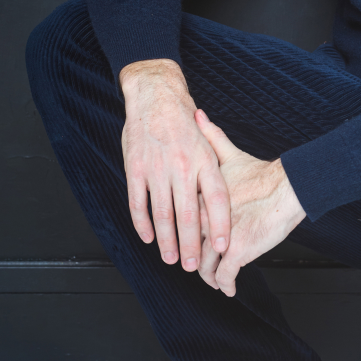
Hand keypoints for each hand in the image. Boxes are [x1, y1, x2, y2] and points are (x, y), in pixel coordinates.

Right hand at [119, 59, 229, 271]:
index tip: (225, 247)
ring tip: (171, 259)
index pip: (218, 199)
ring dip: (167, 240)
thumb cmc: (183, 120)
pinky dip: (142, 224)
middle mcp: (183, 166)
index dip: (221, 225)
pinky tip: (148, 238)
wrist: (155, 94)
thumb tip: (221, 204)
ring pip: (163, 214)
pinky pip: (138, 203)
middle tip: (192, 266)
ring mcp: (157, 168)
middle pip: (190, 214)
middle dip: (192, 244)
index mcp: (205, 159)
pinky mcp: (135, 168)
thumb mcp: (206, 141)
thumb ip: (212, 169)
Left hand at [194, 109, 305, 296]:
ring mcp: (220, 237)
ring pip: (203, 266)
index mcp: (200, 198)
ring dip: (206, 276)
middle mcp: (205, 219)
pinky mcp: (237, 252)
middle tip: (189, 265)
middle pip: (188, 246)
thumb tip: (197, 113)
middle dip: (188, 259)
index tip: (180, 240)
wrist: (286, 187)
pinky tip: (228, 290)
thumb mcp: (229, 153)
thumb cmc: (261, 173)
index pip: (181, 220)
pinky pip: (224, 276)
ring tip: (210, 279)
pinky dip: (225, 285)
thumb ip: (210, 136)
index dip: (180, 232)